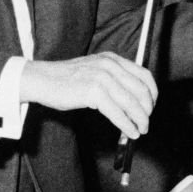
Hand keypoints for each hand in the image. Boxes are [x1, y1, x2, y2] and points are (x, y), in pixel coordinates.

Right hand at [19, 52, 156, 138]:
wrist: (40, 79)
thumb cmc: (65, 79)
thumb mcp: (94, 70)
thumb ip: (113, 78)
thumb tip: (133, 101)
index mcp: (112, 59)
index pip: (144, 75)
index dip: (152, 93)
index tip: (151, 106)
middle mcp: (110, 66)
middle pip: (141, 90)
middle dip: (147, 110)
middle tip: (146, 123)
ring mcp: (102, 78)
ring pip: (132, 103)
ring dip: (140, 120)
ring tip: (140, 130)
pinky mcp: (93, 92)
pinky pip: (117, 113)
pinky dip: (127, 125)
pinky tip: (130, 132)